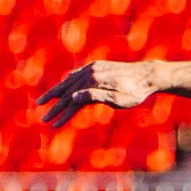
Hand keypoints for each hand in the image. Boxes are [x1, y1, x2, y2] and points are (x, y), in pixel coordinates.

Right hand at [36, 60, 159, 127]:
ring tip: (43, 101)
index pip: (72, 100)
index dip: (62, 113)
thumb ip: (95, 97)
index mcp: (93, 81)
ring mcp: (93, 68)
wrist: (148, 75)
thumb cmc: (135, 92)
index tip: (53, 124)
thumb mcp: (117, 99)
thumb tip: (73, 97)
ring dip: (56, 92)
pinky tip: (62, 86)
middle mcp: (90, 72)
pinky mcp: (97, 66)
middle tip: (43, 118)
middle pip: (67, 91)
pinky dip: (67, 82)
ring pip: (69, 82)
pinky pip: (77, 75)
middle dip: (54, 105)